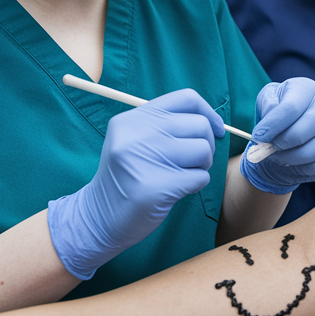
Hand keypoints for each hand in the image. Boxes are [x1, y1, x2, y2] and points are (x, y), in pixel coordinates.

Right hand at [48, 89, 221, 279]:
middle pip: (200, 125)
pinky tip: (176, 190)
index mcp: (134, 118)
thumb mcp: (134, 140)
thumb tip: (212, 123)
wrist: (100, 216)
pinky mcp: (157, 186)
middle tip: (192, 161)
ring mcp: (146, 158)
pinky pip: (200, 178)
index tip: (215, 129)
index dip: (209, 113)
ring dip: (202, 166)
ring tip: (182, 175)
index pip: (186, 99)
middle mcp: (138, 133)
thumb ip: (165, 125)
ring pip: (203, 150)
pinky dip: (196, 185)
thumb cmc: (127, 177)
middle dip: (206, 145)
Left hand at [241, 78, 314, 194]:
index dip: (273, 124)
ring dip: (291, 157)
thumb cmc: (278, 112)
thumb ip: (267, 104)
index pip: (292, 107)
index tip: (257, 137)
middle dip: (285, 140)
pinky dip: (303, 169)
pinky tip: (291, 163)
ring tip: (276, 156)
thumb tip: (270, 119)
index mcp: (308, 89)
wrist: (294, 127)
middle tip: (268, 148)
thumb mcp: (268, 100)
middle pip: (311, 125)